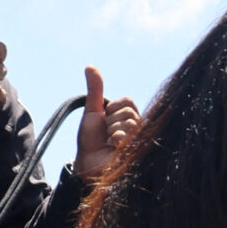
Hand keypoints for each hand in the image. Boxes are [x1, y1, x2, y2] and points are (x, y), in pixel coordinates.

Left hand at [75, 64, 141, 180]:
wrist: (87, 162)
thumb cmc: (91, 140)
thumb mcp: (92, 112)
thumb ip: (95, 90)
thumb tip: (90, 66)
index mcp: (130, 117)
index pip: (128, 101)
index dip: (112, 109)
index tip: (104, 119)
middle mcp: (138, 128)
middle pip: (129, 112)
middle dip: (111, 122)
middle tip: (106, 133)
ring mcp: (139, 141)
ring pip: (129, 124)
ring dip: (112, 132)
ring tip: (109, 142)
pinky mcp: (137, 152)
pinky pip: (127, 136)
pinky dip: (115, 141)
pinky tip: (112, 149)